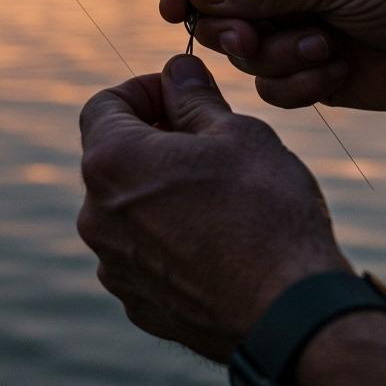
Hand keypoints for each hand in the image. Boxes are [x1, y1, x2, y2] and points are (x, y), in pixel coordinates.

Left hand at [77, 54, 349, 363]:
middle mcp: (96, 215)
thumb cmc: (266, 212)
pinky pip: (144, 255)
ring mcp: (113, 265)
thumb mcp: (237, 133)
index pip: (103, 104)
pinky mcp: (137, 303)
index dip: (143, 91)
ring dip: (161, 192)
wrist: (289, 314)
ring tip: (220, 196)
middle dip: (155, 141)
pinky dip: (169, 239)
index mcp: (111, 162)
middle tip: (211, 143)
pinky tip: (218, 243)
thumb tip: (177, 71)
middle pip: (114, 158)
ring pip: (129, 209)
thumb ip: (194, 98)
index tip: (182, 95)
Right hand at [160, 0, 385, 110]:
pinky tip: (338, 67)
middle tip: (253, 40)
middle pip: (219, 1)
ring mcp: (294, 17)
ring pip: (242, 47)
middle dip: (236, 27)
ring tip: (322, 48)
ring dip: (277, 54)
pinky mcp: (306, 62)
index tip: (172, 8)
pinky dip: (297, 81)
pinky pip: (269, 82)